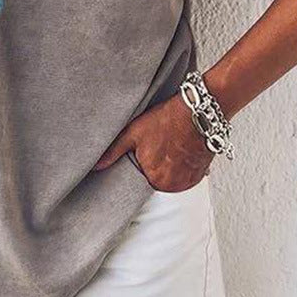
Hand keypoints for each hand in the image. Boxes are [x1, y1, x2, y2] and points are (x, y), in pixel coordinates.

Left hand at [94, 93, 212, 191]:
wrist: (198, 112)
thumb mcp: (134, 132)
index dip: (143, 164)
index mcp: (153, 177)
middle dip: (156, 166)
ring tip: (170, 147)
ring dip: (170, 168)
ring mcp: (187, 181)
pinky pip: (186, 177)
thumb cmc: (167, 120)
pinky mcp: (200, 175)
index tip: (147, 152)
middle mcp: (172, 184)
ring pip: (172, 179)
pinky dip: (183, 167)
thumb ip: (114, 151)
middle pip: (157, 180)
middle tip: (159, 146)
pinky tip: (181, 151)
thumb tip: (96, 166)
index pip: (141, 178)